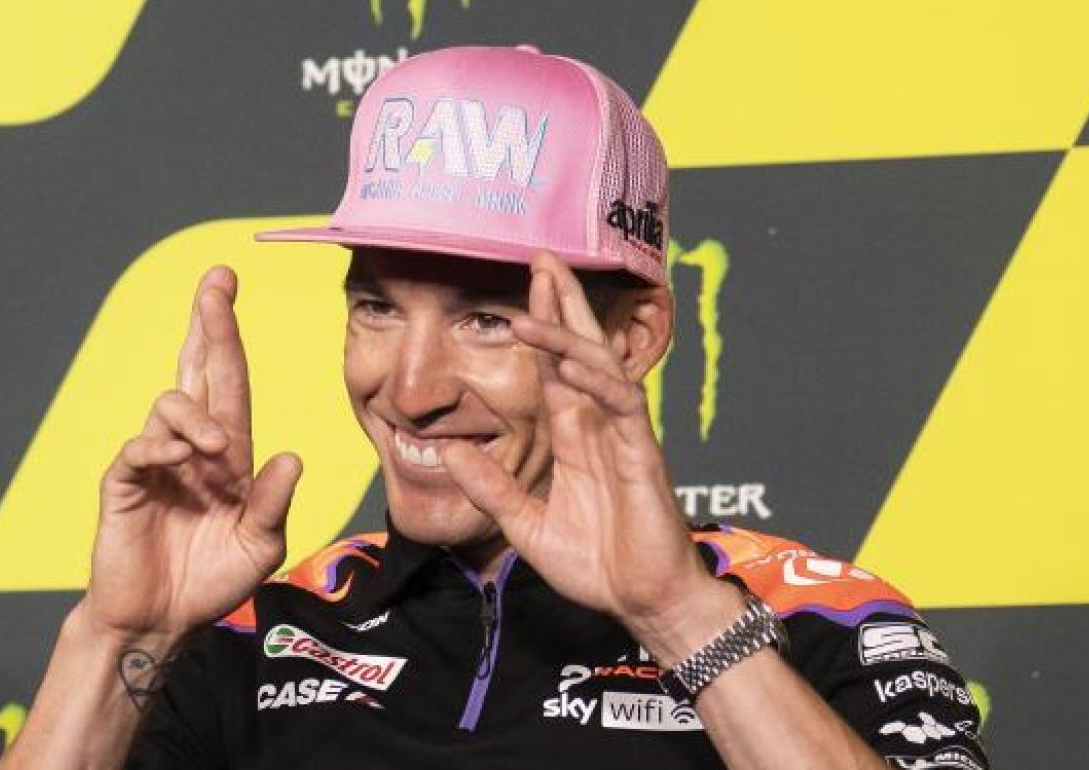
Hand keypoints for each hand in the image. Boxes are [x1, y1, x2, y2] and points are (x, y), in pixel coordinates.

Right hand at [84, 266, 301, 643]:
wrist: (163, 621)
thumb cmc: (213, 580)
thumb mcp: (260, 544)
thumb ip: (273, 503)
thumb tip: (292, 455)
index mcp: (229, 453)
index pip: (231, 382)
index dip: (229, 336)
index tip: (229, 287)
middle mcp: (193, 446)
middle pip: (199, 370)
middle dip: (208, 324)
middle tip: (217, 282)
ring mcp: (158, 461)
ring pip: (171, 404)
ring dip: (197, 416)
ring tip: (215, 450)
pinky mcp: (125, 483)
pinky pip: (139, 447)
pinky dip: (160, 445)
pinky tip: (180, 457)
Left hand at [442, 252, 739, 657]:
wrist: (641, 602)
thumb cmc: (597, 565)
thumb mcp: (526, 525)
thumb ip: (492, 488)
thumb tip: (446, 456)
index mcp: (575, 437)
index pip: (554, 370)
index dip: (540, 329)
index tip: (523, 288)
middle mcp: (599, 425)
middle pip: (579, 350)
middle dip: (561, 304)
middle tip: (542, 257)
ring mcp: (623, 435)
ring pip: (599, 367)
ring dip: (569, 333)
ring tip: (539, 300)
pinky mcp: (642, 454)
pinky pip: (622, 405)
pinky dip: (598, 380)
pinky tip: (573, 363)